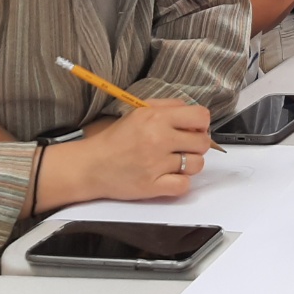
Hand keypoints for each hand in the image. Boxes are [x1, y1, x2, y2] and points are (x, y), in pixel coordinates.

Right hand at [62, 98, 212, 202]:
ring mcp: (156, 164)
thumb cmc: (115, 139)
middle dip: (197, 144)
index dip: (201, 124)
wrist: (91, 165)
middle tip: (183, 147)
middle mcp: (159, 139)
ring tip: (174, 162)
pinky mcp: (152, 186)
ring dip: (189, 164)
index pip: (201, 116)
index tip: (194, 129)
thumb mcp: (140, 111)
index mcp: (156, 118)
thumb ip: (169, 107)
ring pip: (197, 164)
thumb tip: (195, 116)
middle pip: (203, 142)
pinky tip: (168, 176)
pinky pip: (184, 185)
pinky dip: (180, 183)